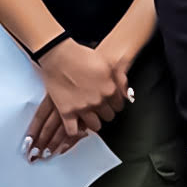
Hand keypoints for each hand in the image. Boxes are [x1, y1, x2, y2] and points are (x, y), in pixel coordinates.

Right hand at [26, 39, 129, 158]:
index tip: (109, 103)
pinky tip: (76, 125)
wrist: (59, 55)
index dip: (113, 104)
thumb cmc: (81, 56)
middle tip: (97, 107)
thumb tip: (127, 93)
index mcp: (110, 90)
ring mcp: (82, 108)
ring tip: (88, 116)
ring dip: (92, 122)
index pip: (119, 107)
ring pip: (95, 126)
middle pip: (108, 117)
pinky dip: (75, 131)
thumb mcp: (107, 64)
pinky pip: (73, 130)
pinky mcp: (66, 111)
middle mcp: (98, 101)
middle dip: (104, 112)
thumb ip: (119, 80)